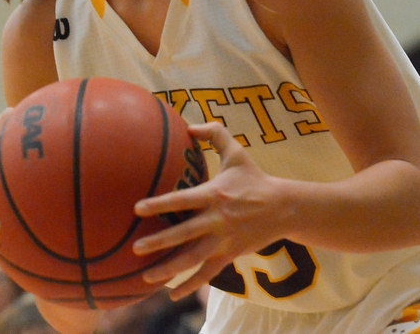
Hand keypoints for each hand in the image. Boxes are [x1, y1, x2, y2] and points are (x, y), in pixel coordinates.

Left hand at [131, 121, 289, 299]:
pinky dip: (190, 285)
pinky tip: (172, 294)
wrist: (284, 207)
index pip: (183, 200)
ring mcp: (224, 240)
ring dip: (169, 269)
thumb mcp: (237, 152)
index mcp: (215, 194)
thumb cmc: (255, 178)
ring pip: (193, 258)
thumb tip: (188, 125)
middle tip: (136, 248)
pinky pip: (207, 273)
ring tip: (146, 277)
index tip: (137, 209)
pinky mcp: (230, 254)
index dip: (160, 204)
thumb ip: (215, 134)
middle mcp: (218, 219)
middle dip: (159, 242)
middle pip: (184, 233)